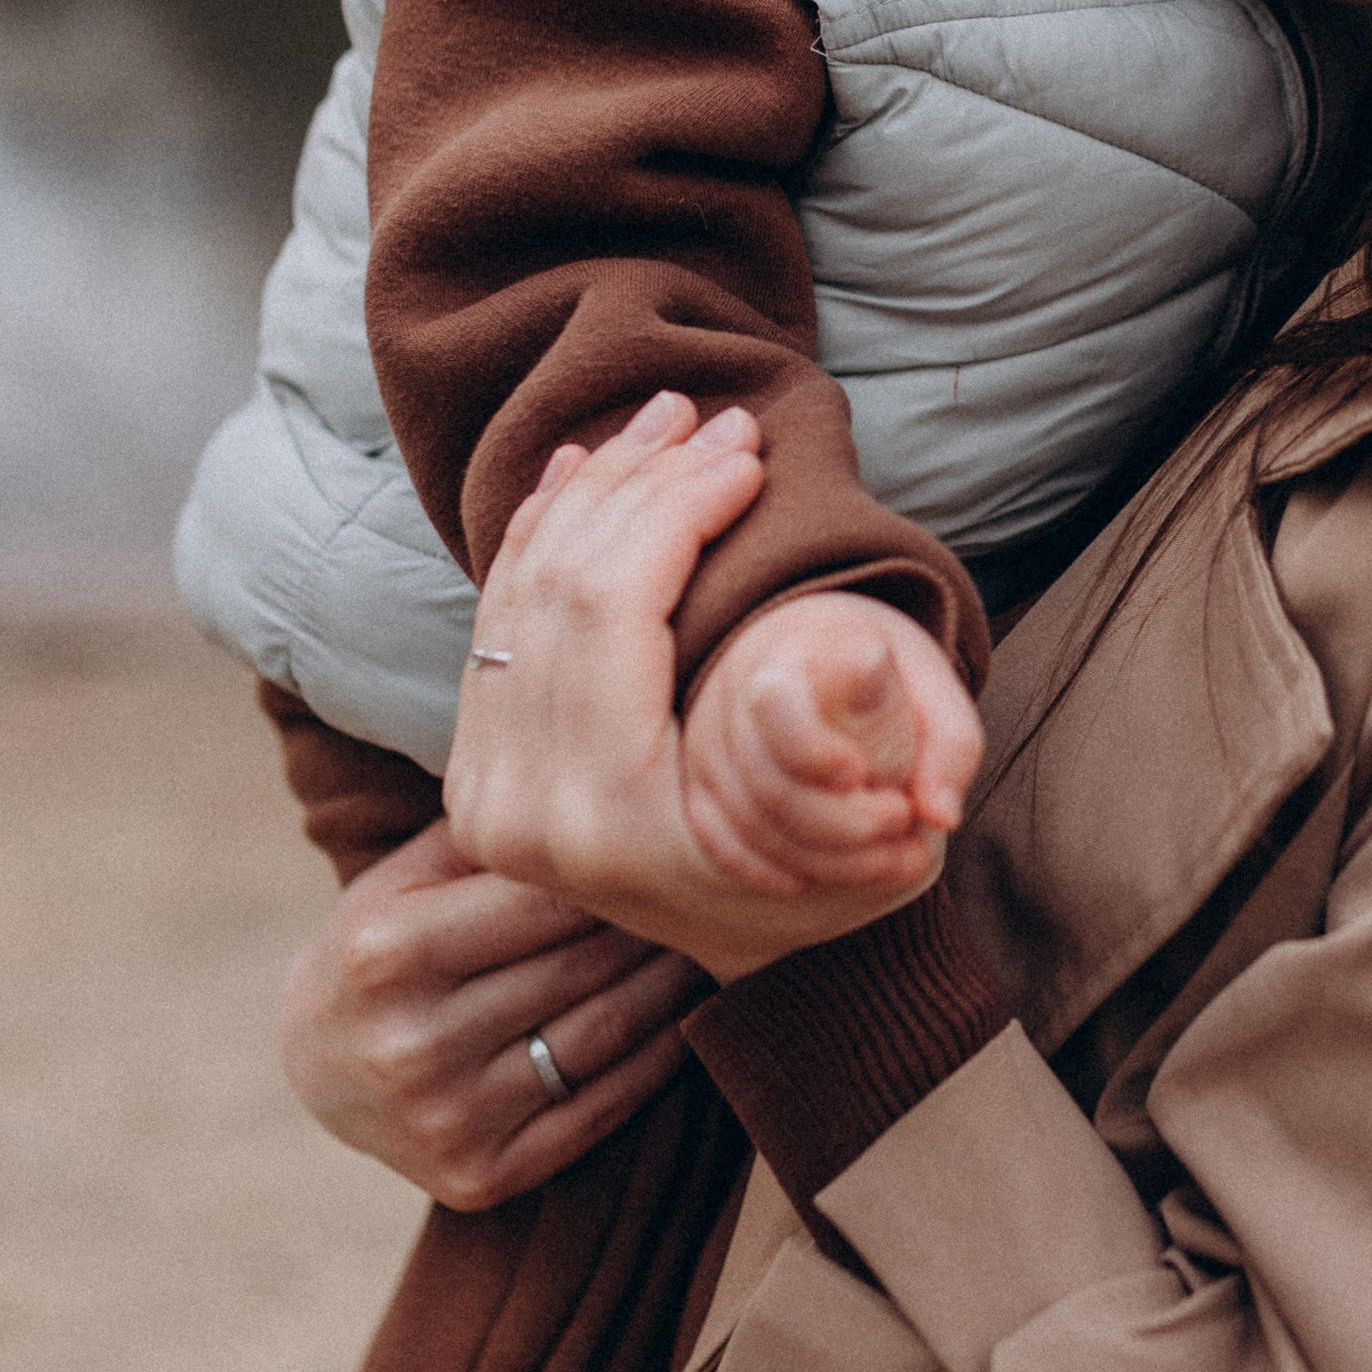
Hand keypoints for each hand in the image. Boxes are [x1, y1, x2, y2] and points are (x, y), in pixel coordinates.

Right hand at [279, 819, 706, 1209]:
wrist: (316, 1068)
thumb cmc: (383, 944)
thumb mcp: (404, 878)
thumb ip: (490, 839)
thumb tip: (607, 786)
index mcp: (387, 952)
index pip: (542, 898)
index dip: (621, 867)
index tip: (678, 838)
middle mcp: (411, 1043)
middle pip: (581, 966)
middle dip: (661, 920)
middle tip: (722, 884)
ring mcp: (445, 1119)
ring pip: (603, 1035)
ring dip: (675, 984)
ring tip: (719, 938)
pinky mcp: (479, 1176)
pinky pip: (601, 1110)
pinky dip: (660, 1058)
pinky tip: (695, 1015)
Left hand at [443, 392, 954, 979]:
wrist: (762, 953)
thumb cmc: (840, 878)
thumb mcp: (886, 826)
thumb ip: (896, 742)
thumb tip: (848, 651)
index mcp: (613, 821)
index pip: (615, 609)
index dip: (679, 507)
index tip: (751, 450)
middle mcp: (524, 815)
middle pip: (556, 589)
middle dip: (641, 482)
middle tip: (713, 418)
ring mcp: (485, 798)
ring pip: (516, 593)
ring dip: (592, 491)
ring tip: (666, 422)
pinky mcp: (474, 777)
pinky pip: (492, 621)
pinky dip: (536, 534)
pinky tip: (581, 471)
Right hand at [684, 594, 982, 890]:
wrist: (819, 665)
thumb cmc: (885, 681)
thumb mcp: (933, 690)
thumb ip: (950, 745)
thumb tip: (941, 817)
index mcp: (795, 654)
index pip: (775, 704)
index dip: (815, 753)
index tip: (863, 774)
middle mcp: (737, 696)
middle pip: (769, 783)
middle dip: (844, 825)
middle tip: (903, 821)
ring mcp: (712, 746)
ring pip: (751, 824)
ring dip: (827, 861)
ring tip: (893, 858)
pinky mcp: (702, 789)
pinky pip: (722, 848)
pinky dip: (776, 874)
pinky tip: (826, 878)